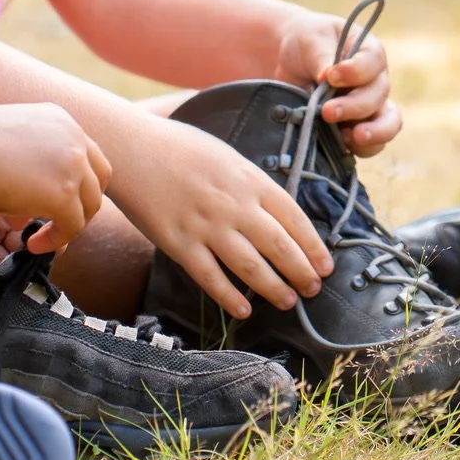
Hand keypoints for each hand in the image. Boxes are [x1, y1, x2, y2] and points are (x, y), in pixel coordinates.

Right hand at [0, 103, 111, 253]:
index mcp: (57, 118)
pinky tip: (33, 246)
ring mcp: (72, 164)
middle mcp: (72, 135)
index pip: (85, 152)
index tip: (53, 199)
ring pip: (89, 205)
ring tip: (41, 238)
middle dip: (81, 204)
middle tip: (56, 223)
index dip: (75, 181)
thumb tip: (26, 208)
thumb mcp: (0, 148)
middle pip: (98, 178)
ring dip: (68, 225)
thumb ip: (22, 168)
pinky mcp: (64, 193)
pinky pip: (73, 226)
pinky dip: (56, 240)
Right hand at [110, 117, 336, 320]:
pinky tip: (243, 310)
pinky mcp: (178, 244)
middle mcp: (234, 205)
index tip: (325, 265)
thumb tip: (277, 213)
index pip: (294, 219)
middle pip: (279, 247)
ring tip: (288, 301)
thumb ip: (252, 185)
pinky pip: (209, 277)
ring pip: (251, 267)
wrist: (133, 149)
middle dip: (302, 272)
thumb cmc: (181, 149)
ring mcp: (206, 226)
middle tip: (313, 289)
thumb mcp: (228, 157)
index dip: (313, 246)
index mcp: (250, 180)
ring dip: (274, 288)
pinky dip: (229, 297)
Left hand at [276, 10, 400, 155]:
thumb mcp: (311, 41)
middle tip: (328, 111)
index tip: (332, 76)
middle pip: (379, 96)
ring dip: (372, 133)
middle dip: (355, 106)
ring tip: (350, 137)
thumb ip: (321, 56)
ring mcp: (370, 108)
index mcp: (368, 52)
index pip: (373, 61)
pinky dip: (361, 148)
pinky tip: (342, 146)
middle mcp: (375, 81)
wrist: (293, 64)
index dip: (356, 72)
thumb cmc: (308, 44)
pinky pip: (371, 144)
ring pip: (388, 123)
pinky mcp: (358, 129)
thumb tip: (326, 77)